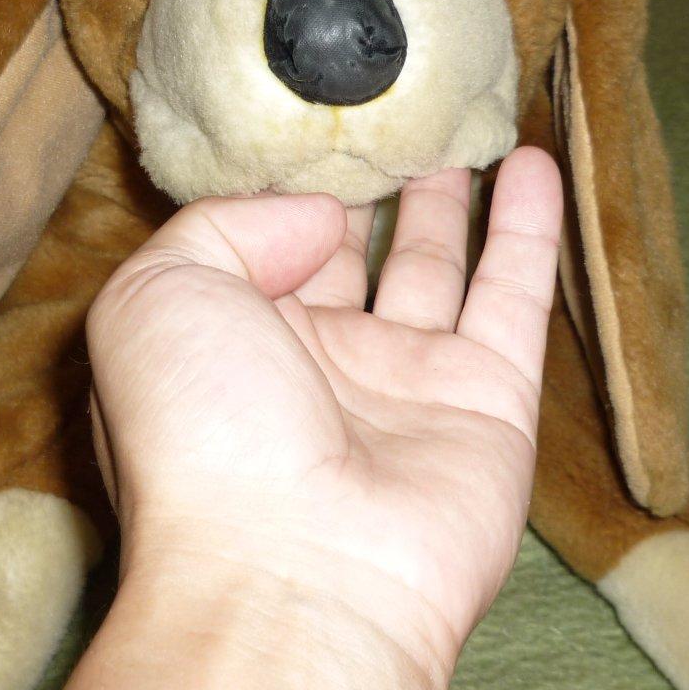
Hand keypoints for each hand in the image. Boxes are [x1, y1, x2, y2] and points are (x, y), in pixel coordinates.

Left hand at [86, 147, 562, 681]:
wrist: (298, 574)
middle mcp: (313, 365)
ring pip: (435, 270)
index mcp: (226, 345)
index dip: (284, 184)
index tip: (313, 116)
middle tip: (395, 115)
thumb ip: (224, 224)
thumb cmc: (203, 436)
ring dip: (451, 201)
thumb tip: (321, 215)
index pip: (256, 245)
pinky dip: (528, 231)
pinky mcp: (488, 403)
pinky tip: (535, 163)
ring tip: (462, 128)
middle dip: (367, 191)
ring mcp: (404, 386)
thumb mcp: (153, 297)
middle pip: (348, 255)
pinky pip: (514, 298)